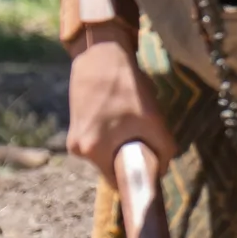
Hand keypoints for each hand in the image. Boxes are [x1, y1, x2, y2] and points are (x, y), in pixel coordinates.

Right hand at [65, 34, 176, 178]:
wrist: (101, 55)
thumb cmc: (127, 87)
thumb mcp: (154, 121)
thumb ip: (163, 150)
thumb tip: (163, 169)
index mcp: (93, 151)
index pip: (117, 182)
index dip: (135, 177)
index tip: (148, 166)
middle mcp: (78, 149)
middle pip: (111, 165)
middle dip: (128, 154)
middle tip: (142, 134)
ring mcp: (73, 136)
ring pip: (105, 150)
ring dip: (120, 141)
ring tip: (129, 118)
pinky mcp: (74, 124)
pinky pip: (98, 138)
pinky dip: (111, 131)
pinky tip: (118, 111)